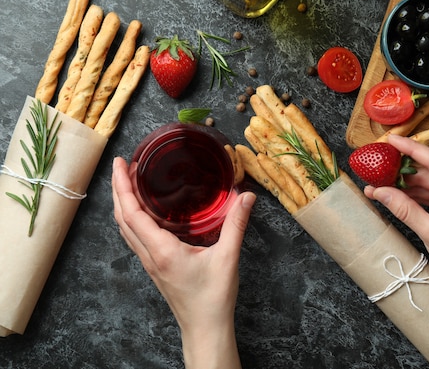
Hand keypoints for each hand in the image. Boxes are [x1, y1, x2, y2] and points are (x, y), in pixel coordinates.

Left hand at [112, 157, 253, 368]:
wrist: (205, 328)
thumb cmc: (213, 298)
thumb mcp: (228, 257)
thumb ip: (236, 224)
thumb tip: (246, 197)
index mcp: (162, 250)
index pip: (132, 213)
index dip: (123, 187)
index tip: (120, 164)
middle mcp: (150, 255)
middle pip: (122, 218)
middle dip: (117, 189)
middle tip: (121, 166)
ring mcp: (149, 262)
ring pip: (125, 229)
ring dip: (122, 204)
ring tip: (127, 183)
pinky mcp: (155, 267)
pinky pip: (134, 238)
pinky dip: (131, 218)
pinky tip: (142, 212)